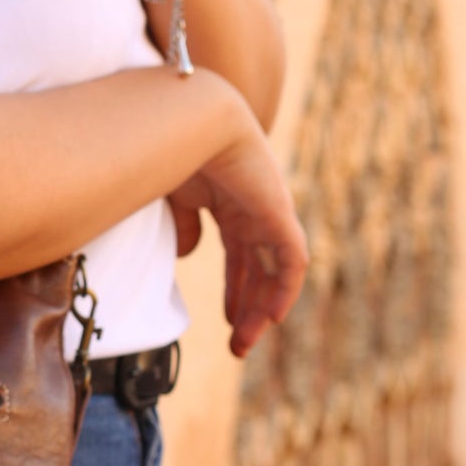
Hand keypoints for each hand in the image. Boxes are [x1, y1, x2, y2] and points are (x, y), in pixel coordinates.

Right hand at [168, 129, 308, 357]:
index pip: (240, 257)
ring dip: (262, 309)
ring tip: (246, 340)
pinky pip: (291, 262)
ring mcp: (270, 212)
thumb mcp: (173, 197)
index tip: (223, 319)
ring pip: (275, 272)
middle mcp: (255, 211)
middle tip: (238, 344)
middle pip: (259, 269)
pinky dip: (283, 291)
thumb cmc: (174, 149)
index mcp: (230, 205)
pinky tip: (270, 318)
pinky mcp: (279, 215)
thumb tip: (185, 255)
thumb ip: (183, 225)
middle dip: (248, 307)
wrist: (191, 121)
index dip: (233, 290)